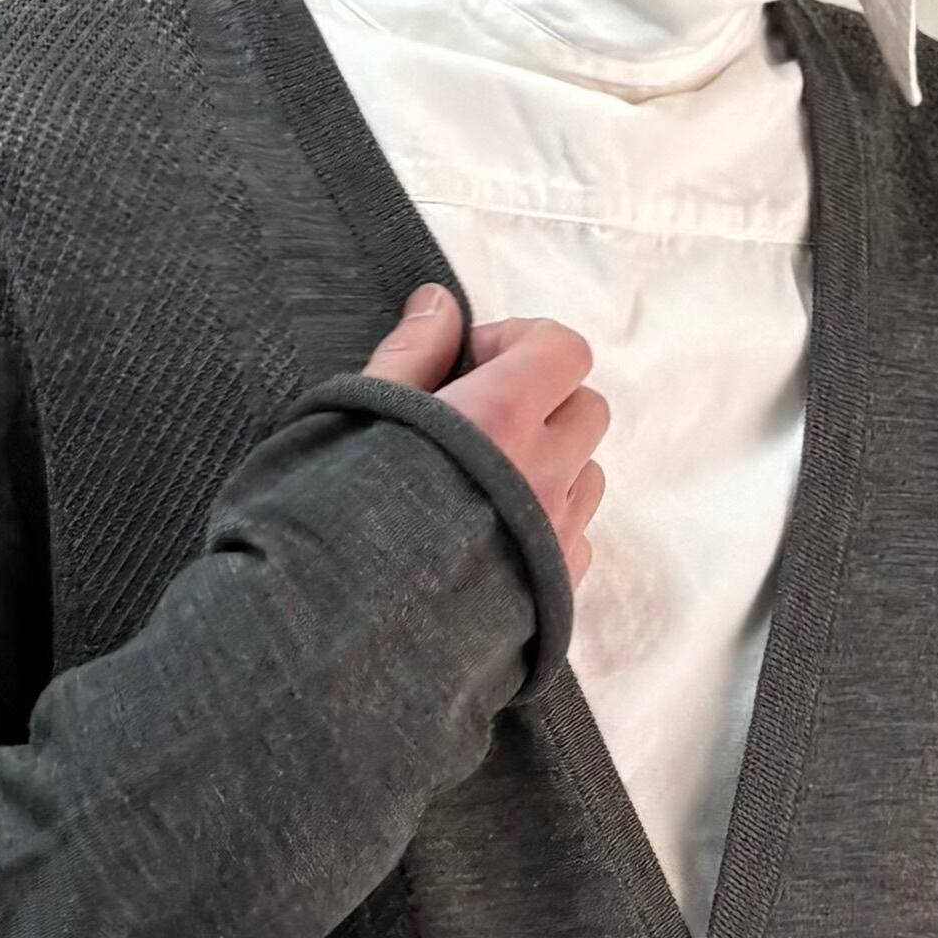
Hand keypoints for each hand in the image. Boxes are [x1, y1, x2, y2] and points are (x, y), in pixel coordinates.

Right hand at [363, 285, 609, 588]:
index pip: (563, 349)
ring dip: (552, 467)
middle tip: (483, 424)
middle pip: (588, 408)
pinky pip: (577, 540)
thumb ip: (411, 353)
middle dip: (546, 403)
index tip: (471, 364)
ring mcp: (557, 536)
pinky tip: (494, 541)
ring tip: (490, 486)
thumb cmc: (347, 517)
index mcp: (503, 415)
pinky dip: (548, 529)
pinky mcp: (556, 590)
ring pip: (589, 476)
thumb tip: (440, 303)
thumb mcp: (362, 415)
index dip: (522, 342)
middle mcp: (545, 472)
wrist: (352, 634)